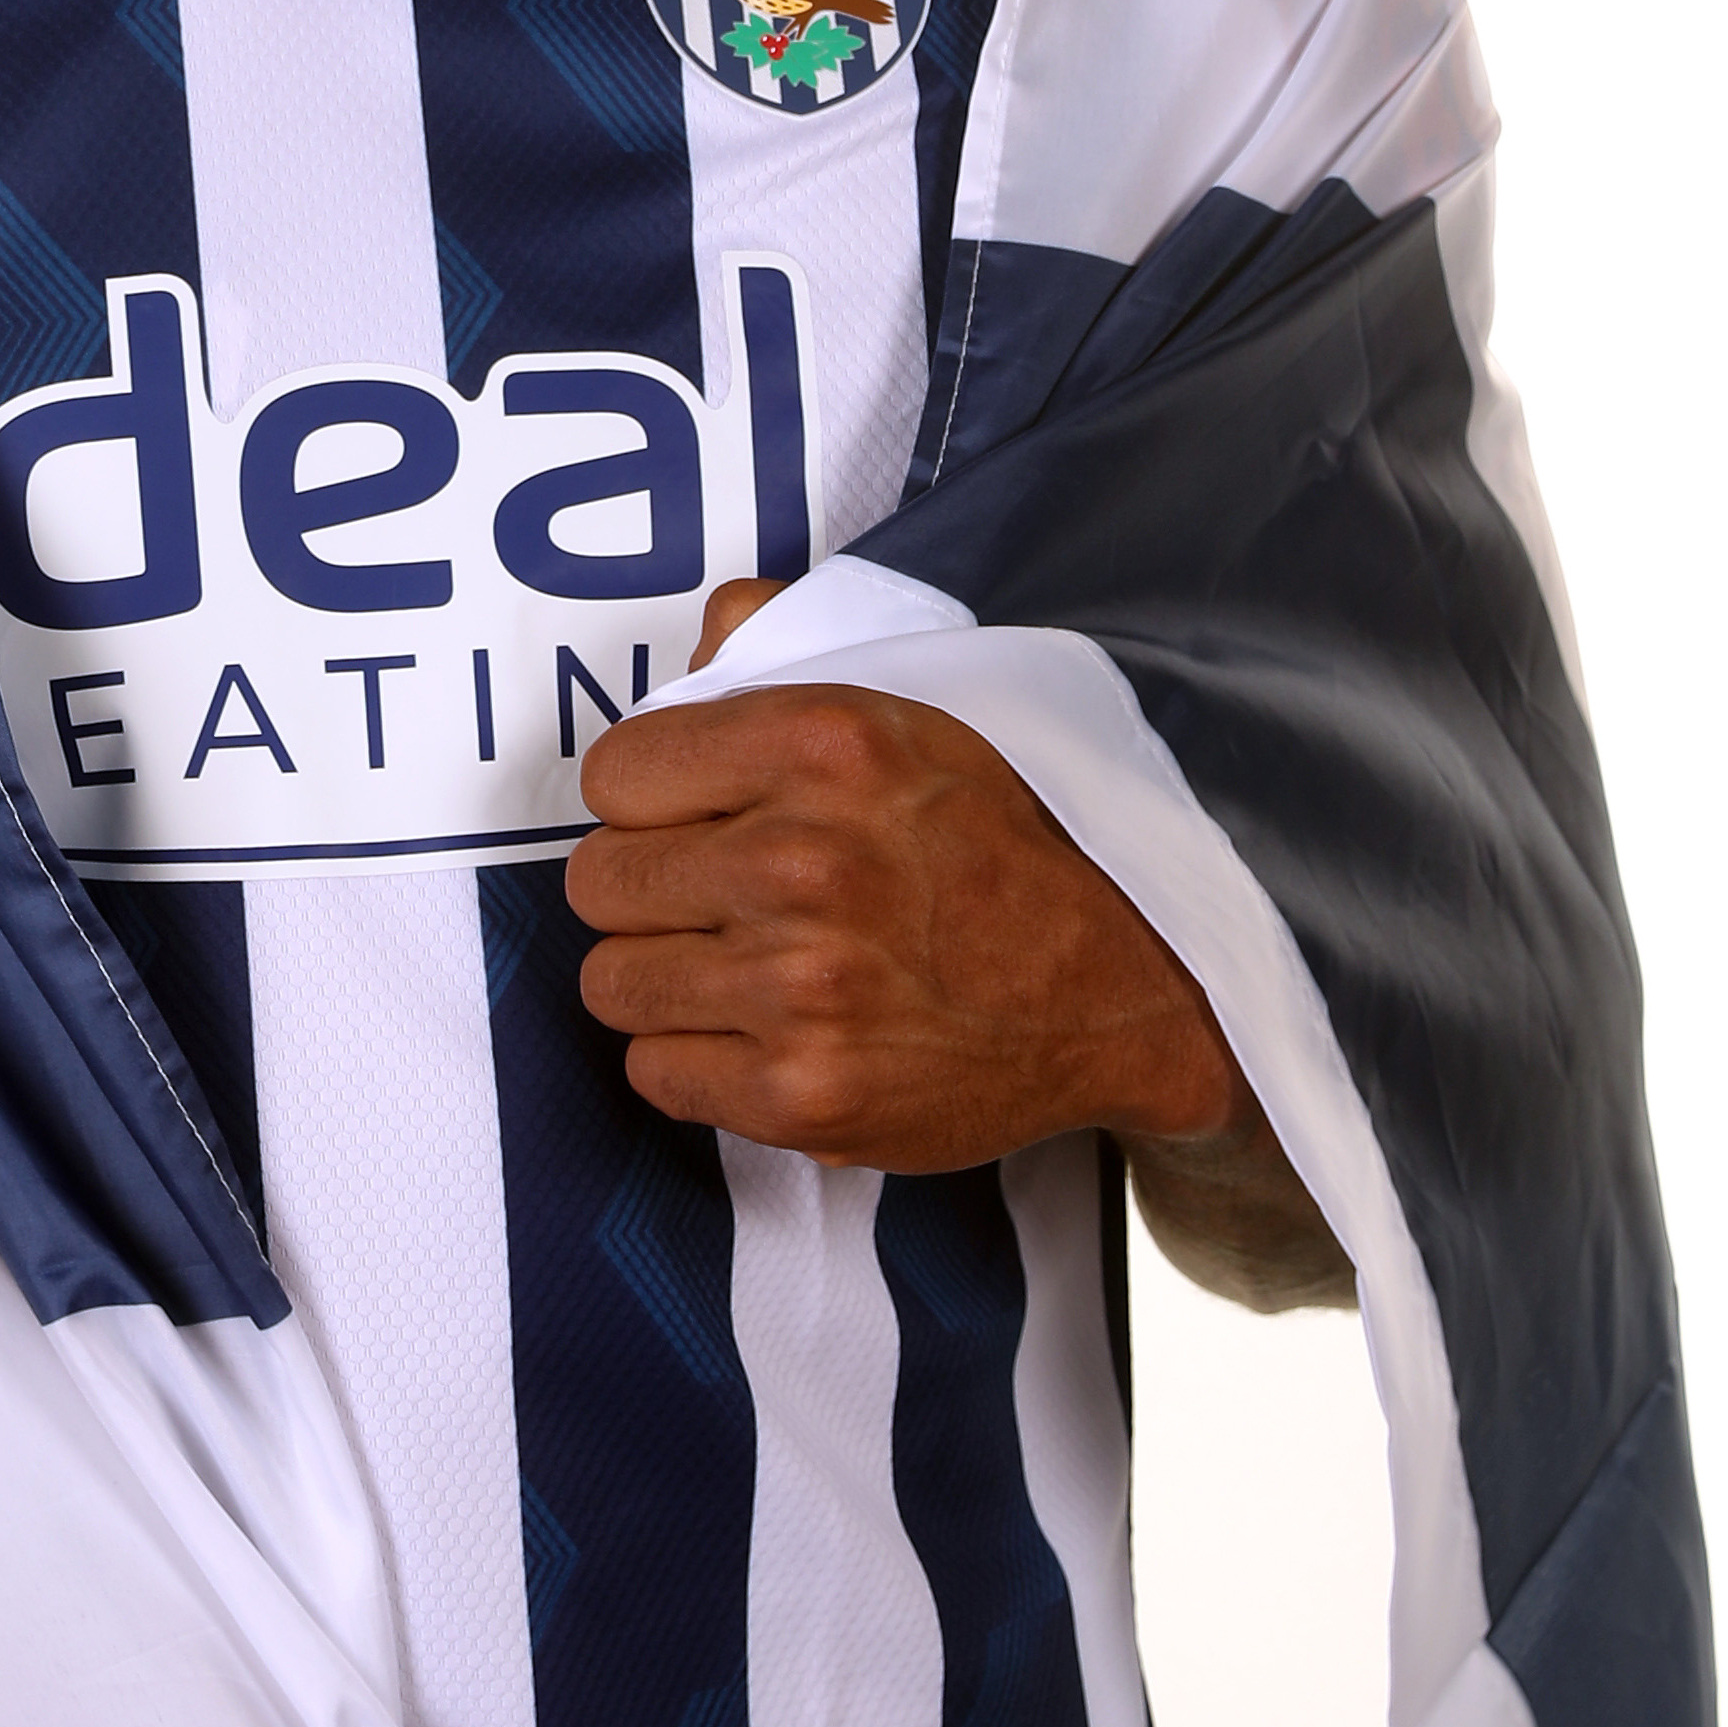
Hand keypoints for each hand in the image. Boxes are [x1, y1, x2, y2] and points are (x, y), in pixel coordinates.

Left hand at [565, 580, 1354, 1302]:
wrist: (1126, 986)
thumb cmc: (1006, 841)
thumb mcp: (914, 702)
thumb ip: (783, 647)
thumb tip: (702, 634)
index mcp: (823, 743)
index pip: (616, 771)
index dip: (649, 797)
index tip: (693, 816)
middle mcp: (805, 861)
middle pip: (601, 880)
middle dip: (648, 887)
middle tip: (717, 898)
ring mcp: (802, 987)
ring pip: (614, 982)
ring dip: (664, 975)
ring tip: (739, 964)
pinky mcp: (805, 1092)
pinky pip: (656, 1071)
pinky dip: (696, 1056)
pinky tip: (762, 1028)